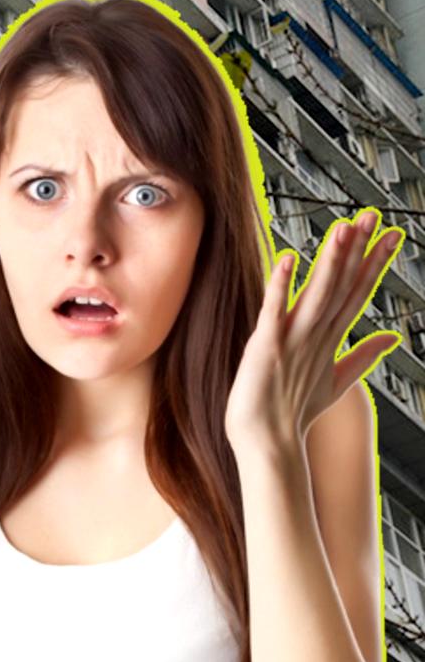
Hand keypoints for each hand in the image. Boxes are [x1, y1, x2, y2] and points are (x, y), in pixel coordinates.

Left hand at [225, 208, 404, 452]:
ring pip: (317, 293)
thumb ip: (364, 356)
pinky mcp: (266, 347)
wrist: (268, 444)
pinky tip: (289, 259)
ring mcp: (293, 341)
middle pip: (342, 286)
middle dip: (358, 251)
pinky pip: (274, 311)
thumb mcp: (336, 382)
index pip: (357, 293)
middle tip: (372, 217)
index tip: (390, 235)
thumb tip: (394, 340)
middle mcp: (316, 336)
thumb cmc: (293, 413)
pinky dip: (282, 286)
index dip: (374, 263)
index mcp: (330, 340)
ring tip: (343, 229)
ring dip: (330, 261)